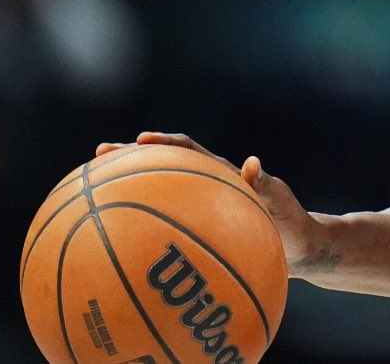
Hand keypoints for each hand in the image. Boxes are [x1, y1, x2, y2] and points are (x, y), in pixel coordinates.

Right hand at [95, 132, 320, 276]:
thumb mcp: (281, 204)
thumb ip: (267, 186)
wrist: (299, 250)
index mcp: (223, 174)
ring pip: (159, 197)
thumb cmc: (292, 223)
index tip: (139, 139)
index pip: (189, 151)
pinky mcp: (201, 231)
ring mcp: (202, 210)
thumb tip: (253, 164)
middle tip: (96, 157)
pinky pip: (167, 229)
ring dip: (129, 192)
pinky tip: (117, 249)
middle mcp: (207, 188)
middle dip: (130, 159)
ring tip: (90, 197)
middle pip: (162, 168)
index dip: (165, 143)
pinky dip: (143, 233)